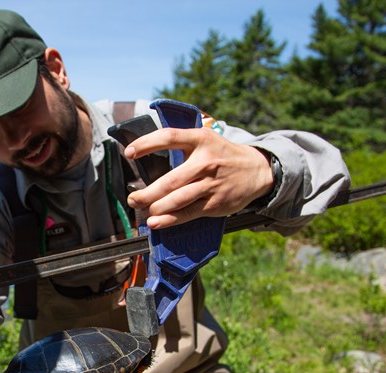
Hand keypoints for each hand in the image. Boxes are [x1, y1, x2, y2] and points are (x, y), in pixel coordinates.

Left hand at [124, 127, 273, 228]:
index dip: (146, 144)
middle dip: (146, 192)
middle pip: (170, 179)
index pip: (169, 137)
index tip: (129, 152)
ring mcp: (211, 184)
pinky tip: (156, 222)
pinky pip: (188, 213)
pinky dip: (169, 219)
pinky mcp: (215, 204)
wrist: (256, 170)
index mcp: (200, 139)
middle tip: (132, 198)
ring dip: (155, 207)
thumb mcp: (205, 139)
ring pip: (177, 198)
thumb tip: (145, 151)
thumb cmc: (222, 154)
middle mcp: (205, 162)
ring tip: (141, 209)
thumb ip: (181, 143)